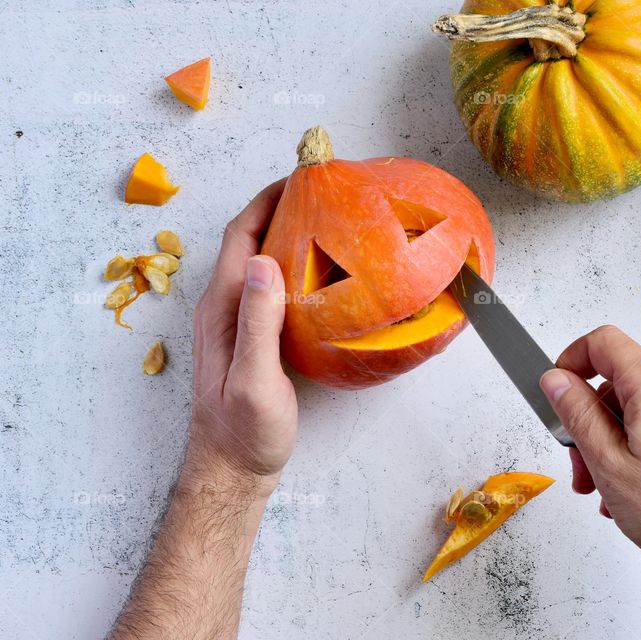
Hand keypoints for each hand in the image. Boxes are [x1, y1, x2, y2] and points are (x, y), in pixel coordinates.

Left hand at [189, 178, 296, 486]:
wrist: (232, 468)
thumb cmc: (245, 431)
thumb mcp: (255, 379)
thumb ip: (257, 322)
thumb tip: (262, 260)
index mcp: (221, 308)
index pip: (239, 236)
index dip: (266, 200)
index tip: (300, 179)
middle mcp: (222, 307)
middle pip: (247, 240)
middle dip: (280, 208)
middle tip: (321, 194)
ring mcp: (233, 320)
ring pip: (257, 260)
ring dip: (285, 233)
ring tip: (325, 222)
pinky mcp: (249, 335)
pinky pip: (267, 284)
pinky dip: (290, 264)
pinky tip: (317, 273)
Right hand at [540, 326, 640, 637]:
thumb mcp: (608, 466)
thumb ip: (577, 414)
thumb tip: (557, 381)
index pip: (604, 342)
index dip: (572, 360)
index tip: (561, 386)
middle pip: (628, 385)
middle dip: (598, 424)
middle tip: (587, 470)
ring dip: (630, 443)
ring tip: (625, 493)